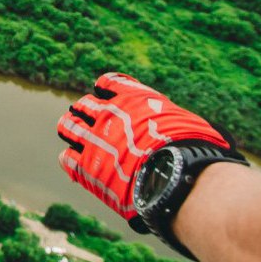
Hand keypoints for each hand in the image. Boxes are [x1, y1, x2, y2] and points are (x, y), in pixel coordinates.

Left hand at [56, 73, 233, 223]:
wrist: (179, 179)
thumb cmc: (194, 153)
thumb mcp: (190, 125)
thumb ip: (175, 121)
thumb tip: (186, 129)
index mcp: (132, 98)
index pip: (108, 82)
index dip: (106, 91)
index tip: (106, 97)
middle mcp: (108, 113)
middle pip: (84, 105)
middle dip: (86, 113)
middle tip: (90, 122)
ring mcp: (93, 138)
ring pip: (68, 127)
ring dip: (72, 131)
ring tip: (76, 138)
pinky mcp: (86, 167)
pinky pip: (66, 159)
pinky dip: (71, 160)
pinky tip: (79, 164)